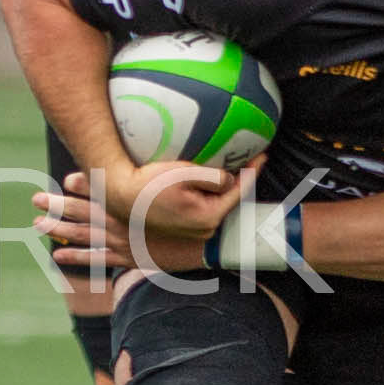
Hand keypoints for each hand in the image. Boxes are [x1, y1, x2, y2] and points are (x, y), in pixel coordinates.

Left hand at [36, 171, 226, 275]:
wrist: (208, 248)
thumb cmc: (203, 216)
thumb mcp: (194, 185)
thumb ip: (185, 168)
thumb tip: (200, 144)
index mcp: (132, 204)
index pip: (102, 190)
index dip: (83, 184)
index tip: (67, 179)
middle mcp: (121, 222)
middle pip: (83, 213)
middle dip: (57, 206)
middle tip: (35, 200)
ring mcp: (122, 243)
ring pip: (83, 236)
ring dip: (59, 230)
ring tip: (37, 225)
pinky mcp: (129, 259)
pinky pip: (97, 259)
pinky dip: (77, 257)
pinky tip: (58, 256)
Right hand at [102, 157, 260, 235]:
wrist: (120, 197)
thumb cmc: (150, 184)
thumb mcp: (185, 174)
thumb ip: (214, 177)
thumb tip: (231, 178)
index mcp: (208, 217)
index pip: (239, 192)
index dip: (253, 172)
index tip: (263, 155)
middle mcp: (203, 228)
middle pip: (229, 199)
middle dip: (241, 180)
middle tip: (251, 157)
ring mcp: (192, 229)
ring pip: (216, 203)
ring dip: (224, 186)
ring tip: (233, 164)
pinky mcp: (181, 225)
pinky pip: (203, 205)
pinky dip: (209, 191)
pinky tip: (208, 177)